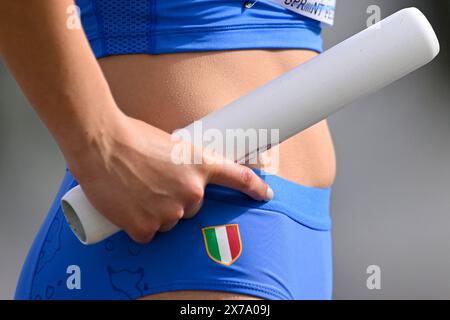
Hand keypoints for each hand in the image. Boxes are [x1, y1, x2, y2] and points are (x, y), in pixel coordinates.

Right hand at [67, 113, 272, 242]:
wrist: (100, 143)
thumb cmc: (130, 137)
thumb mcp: (170, 145)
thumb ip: (183, 165)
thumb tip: (180, 180)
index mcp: (199, 165)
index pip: (238, 177)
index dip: (255, 187)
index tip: (266, 194)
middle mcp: (191, 191)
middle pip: (192, 207)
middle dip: (177, 200)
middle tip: (152, 184)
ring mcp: (170, 212)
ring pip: (169, 221)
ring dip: (156, 212)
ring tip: (135, 190)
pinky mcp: (146, 227)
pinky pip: (148, 232)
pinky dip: (138, 224)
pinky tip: (127, 206)